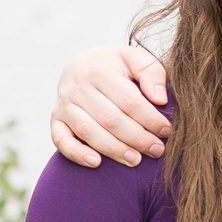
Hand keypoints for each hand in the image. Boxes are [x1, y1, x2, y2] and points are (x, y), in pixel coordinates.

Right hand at [50, 45, 170, 167]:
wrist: (79, 66)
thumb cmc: (114, 66)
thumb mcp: (134, 59)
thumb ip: (151, 73)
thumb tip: (160, 100)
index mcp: (99, 70)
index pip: (128, 100)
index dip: (150, 118)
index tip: (166, 130)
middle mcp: (78, 88)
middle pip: (111, 119)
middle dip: (137, 138)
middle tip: (157, 150)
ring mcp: (64, 105)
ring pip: (89, 132)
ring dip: (114, 150)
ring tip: (136, 160)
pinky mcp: (56, 121)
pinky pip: (62, 141)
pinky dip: (77, 154)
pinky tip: (97, 163)